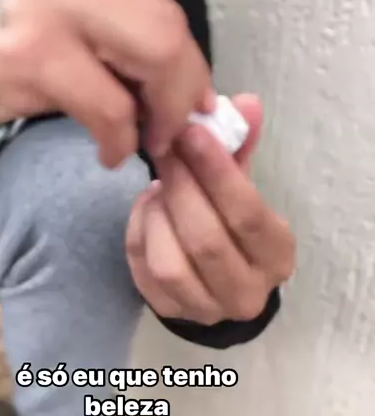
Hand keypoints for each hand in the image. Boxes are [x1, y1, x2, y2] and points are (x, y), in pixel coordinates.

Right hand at [0, 0, 211, 166]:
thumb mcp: (48, 18)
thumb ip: (107, 31)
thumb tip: (177, 81)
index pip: (163, 9)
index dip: (189, 65)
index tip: (192, 103)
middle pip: (170, 30)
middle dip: (186, 92)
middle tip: (175, 131)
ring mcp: (50, 4)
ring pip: (155, 59)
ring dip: (162, 118)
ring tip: (143, 143)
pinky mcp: (32, 53)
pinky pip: (109, 107)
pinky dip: (120, 141)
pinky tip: (107, 152)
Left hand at [126, 95, 294, 324]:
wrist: (219, 281)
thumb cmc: (233, 224)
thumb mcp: (243, 186)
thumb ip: (241, 147)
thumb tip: (245, 102)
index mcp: (276, 256)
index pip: (247, 215)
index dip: (217, 172)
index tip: (191, 133)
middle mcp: (247, 293)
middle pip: (206, 241)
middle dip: (180, 188)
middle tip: (165, 150)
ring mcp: (205, 310)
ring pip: (169, 264)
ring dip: (157, 216)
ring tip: (158, 185)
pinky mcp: (169, 313)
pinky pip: (143, 273)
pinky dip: (139, 233)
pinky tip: (147, 208)